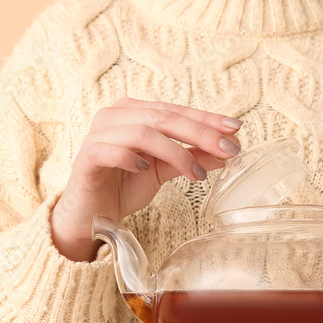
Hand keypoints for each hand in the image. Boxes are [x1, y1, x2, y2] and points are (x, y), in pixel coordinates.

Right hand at [49, 97, 242, 260]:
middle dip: (200, 134)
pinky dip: (132, 158)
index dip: (207, 119)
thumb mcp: (164, 170)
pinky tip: (146, 169)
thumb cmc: (125, 186)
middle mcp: (115, 116)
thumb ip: (192, 157)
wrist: (91, 213)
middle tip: (227, 150)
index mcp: (135, 112)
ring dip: (175, 152)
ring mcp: (99, 133)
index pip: (176, 110)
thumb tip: (228, 150)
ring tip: (196, 173)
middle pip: (164, 117)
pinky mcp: (87, 156)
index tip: (236, 129)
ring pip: (143, 132)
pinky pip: (111, 150)